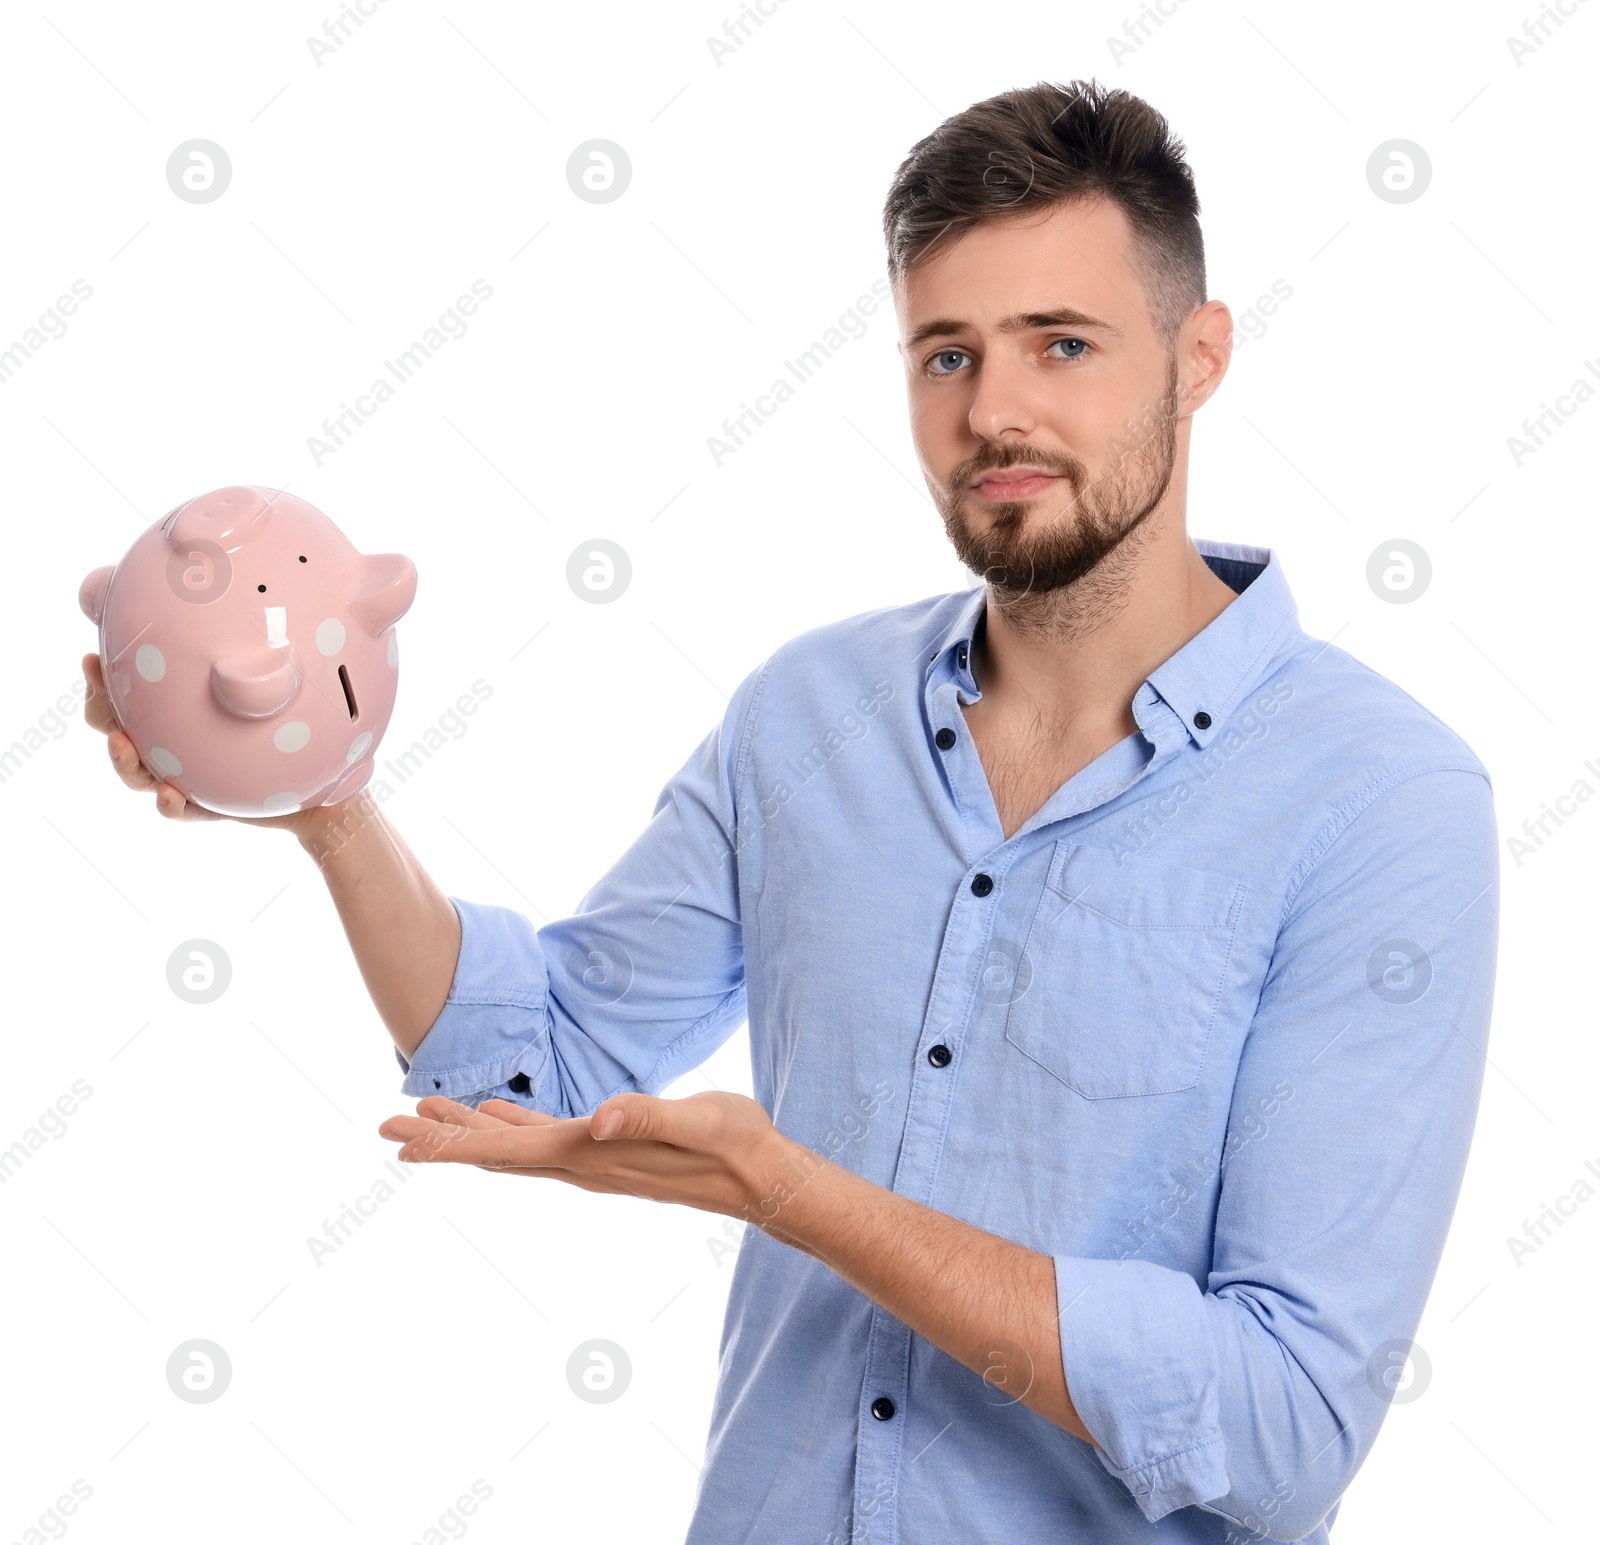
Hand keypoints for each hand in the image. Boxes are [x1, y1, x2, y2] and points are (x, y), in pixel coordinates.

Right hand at [82, 650, 329, 836]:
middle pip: (116, 733)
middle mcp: (168, 744)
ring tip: (121, 744)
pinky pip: (184, 810)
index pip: (117, 697)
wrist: (313, 773)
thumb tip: (191, 613)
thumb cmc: (274, 714)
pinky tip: (170, 793)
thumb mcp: (251, 671)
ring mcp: (185, 776)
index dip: (100, 682)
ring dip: (123, 762)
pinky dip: (170, 805)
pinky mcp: (208, 805)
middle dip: (103, 718)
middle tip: (105, 703)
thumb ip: (217, 648)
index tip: (95, 659)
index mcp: (167, 713)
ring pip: (138, 775)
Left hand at [377, 1089, 797, 1223]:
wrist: (763, 1178)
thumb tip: (601, 1118)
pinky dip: (510, 1127)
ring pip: (514, 1148)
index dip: (452, 1148)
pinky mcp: (609, 1152)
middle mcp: (582, 1164)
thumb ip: (650, 1117)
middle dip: (441, 1140)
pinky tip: (500, 1113)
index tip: (401, 1148)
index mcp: (592, 1154)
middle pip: (495, 1153)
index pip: (507, 1152)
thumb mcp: (698, 1121)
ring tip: (426, 1116)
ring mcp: (593, 1161)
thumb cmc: (735, 1145)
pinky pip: (543, 1141)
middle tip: (386, 1126)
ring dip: (468, 1132)